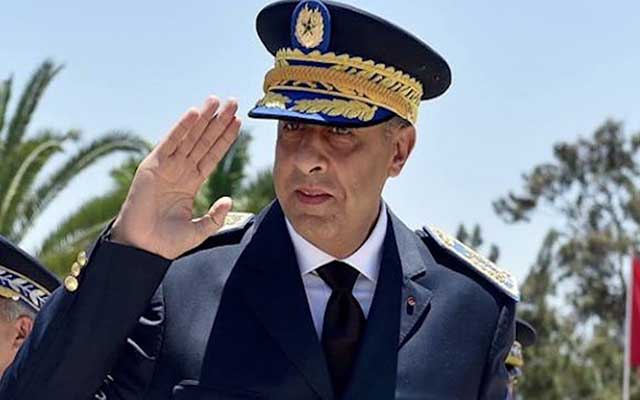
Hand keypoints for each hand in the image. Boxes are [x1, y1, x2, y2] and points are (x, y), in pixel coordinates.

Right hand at [111, 96, 241, 258]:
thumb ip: (215, 216)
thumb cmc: (166, 242)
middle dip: (219, 121)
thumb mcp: (199, 230)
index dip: (225, 139)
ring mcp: (167, 167)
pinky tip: (193, 114)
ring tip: (216, 101)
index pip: (213, 155)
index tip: (239, 122)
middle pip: (204, 141)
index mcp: (191, 183)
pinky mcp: (152, 166)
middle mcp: (180, 171)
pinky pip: (170, 143)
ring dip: (203, 118)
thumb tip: (228, 199)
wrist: (142, 249)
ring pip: (190, 137)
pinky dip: (181, 127)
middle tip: (233, 102)